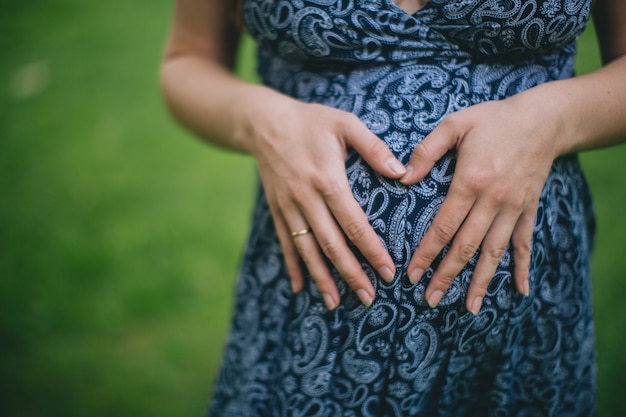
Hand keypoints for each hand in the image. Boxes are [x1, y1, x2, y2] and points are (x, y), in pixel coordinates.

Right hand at [247, 98, 405, 309]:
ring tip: (335, 303)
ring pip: (307, 250)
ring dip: (322, 278)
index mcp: (328, 180)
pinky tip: (300, 288)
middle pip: (331, 244)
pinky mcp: (277, 210)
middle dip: (350, 274)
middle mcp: (306, 199)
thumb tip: (402, 172)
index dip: (372, 251)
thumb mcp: (345, 123)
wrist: (264, 122)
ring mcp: (289, 207)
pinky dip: (293, 267)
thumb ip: (374, 147)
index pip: (354, 224)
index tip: (388, 272)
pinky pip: (285, 243)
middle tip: (368, 298)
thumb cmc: (311, 121)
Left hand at [400, 98, 560, 313]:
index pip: (444, 227)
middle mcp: (493, 201)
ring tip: (470, 307)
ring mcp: (514, 208)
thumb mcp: (455, 124)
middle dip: (447, 276)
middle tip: (430, 300)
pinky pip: (526, 243)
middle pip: (466, 247)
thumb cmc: (493, 120)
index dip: (427, 253)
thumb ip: (428, 150)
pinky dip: (523, 267)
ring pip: (494, 252)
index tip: (412, 275)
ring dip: (481, 281)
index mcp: (471, 182)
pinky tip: (519, 290)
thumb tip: (402, 177)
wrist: (543, 119)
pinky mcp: (529, 209)